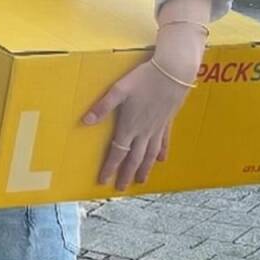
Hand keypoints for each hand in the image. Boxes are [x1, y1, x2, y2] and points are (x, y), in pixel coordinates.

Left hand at [82, 31, 201, 189]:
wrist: (175, 71)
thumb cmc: (144, 78)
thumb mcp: (119, 90)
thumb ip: (102, 107)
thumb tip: (85, 122)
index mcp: (130, 125)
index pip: (118, 152)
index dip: (110, 167)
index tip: (104, 181)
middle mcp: (144, 130)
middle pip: (134, 158)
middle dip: (126, 173)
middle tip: (121, 188)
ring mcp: (158, 127)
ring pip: (150, 153)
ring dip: (144, 168)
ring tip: (141, 181)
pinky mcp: (168, 121)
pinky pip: (164, 141)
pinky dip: (162, 152)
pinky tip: (161, 160)